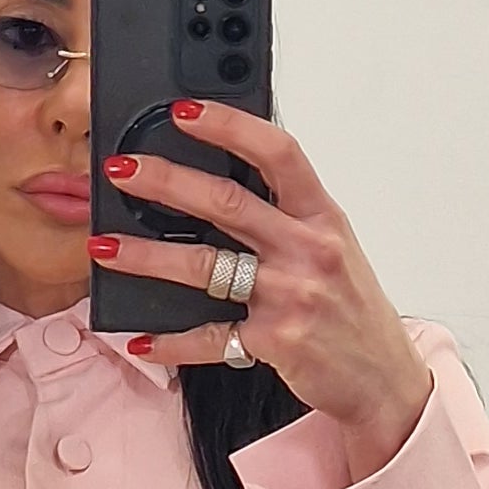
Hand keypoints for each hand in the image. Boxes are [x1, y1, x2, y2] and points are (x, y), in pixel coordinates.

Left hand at [92, 99, 431, 476]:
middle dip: (165, 182)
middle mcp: (308, 250)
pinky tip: (141, 339)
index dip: (229, 125)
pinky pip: (210, 338)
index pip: (276, 152)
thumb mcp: (332, 246)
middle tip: (121, 170)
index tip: (184, 111)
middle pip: (227, 203)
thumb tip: (219, 184)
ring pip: (206, 266)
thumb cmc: (351, 307)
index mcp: (322, 216)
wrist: (382, 377)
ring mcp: (290, 297)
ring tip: (105, 248)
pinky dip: (171, 343)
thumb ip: (286, 214)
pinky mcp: (274, 342)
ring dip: (147, 256)